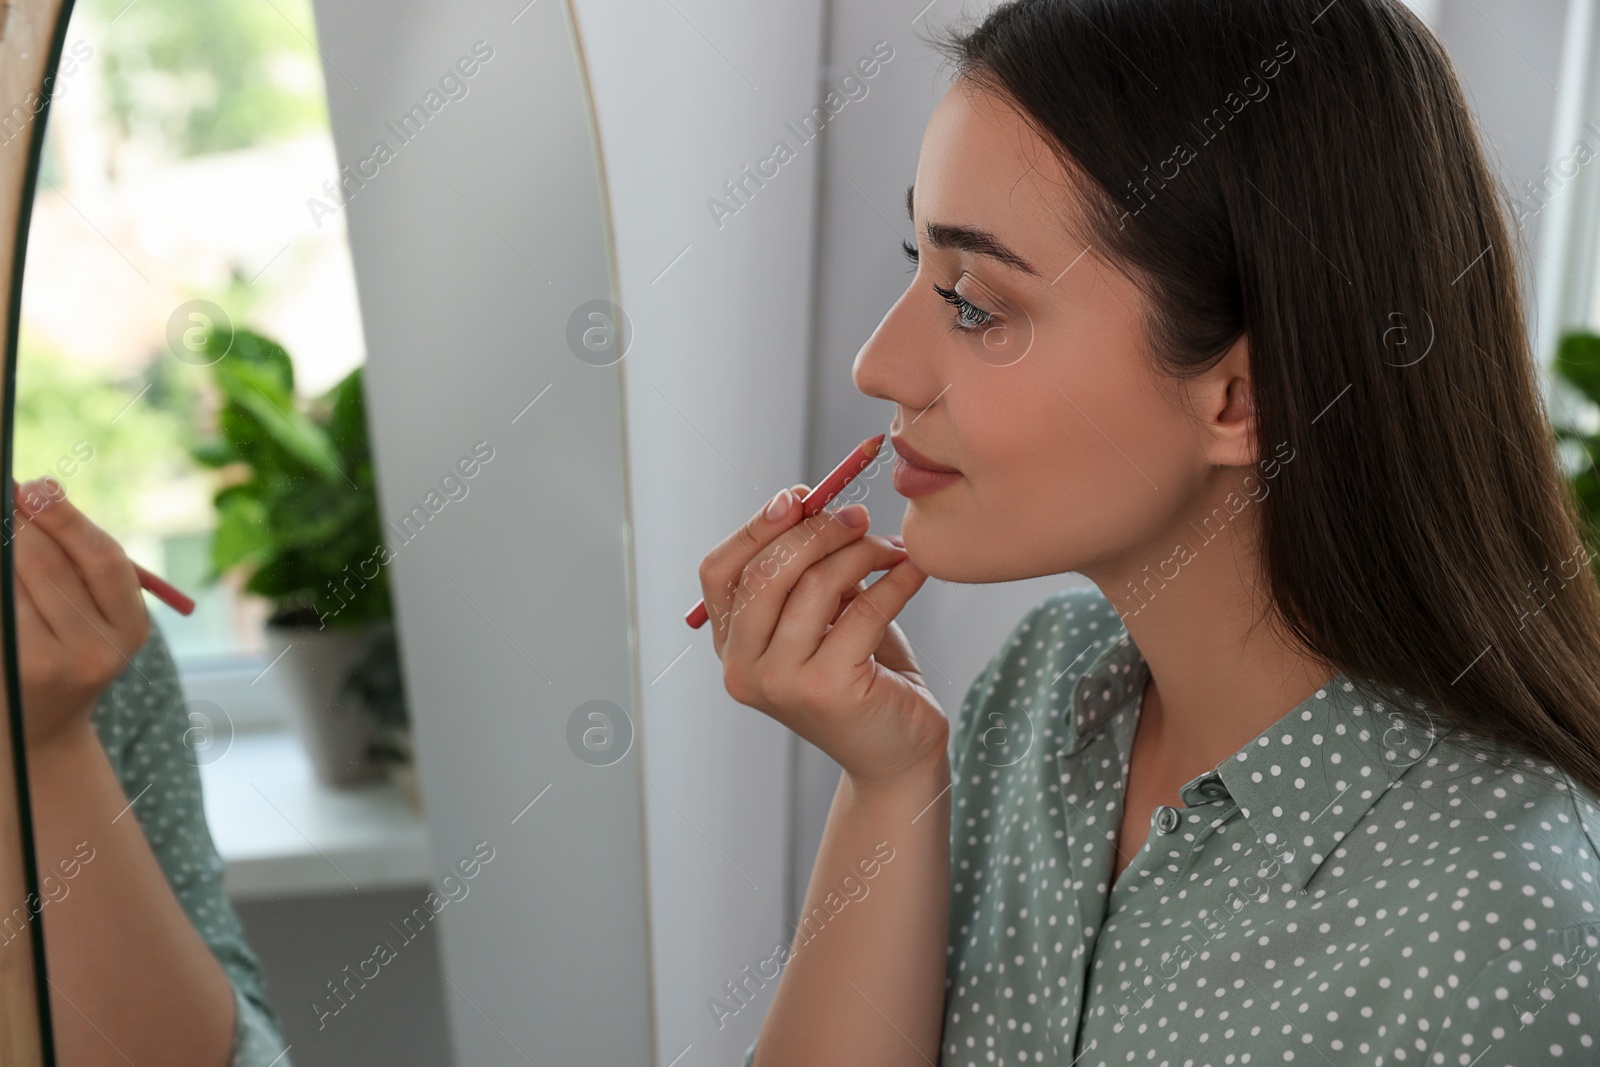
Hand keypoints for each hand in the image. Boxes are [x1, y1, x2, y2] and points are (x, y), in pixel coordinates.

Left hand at [12, 477, 149, 751]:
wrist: (39, 729)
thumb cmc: (65, 650)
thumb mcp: (92, 610)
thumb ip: (77, 556)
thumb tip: (41, 486)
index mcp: (131, 629)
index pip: (102, 560)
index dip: (67, 518)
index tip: (37, 485)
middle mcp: (97, 652)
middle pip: (49, 566)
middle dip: (22, 527)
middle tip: (9, 498)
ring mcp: (49, 666)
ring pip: (12, 585)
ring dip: (4, 555)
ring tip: (9, 541)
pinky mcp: (12, 670)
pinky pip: (1, 608)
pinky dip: (0, 586)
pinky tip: (7, 585)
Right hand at [698, 483, 944, 790]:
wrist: (897, 753)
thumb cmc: (861, 675)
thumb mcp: (824, 616)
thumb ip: (807, 572)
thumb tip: (815, 505)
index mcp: (731, 646)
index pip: (720, 571)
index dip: (756, 527)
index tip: (799, 497)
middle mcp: (743, 669)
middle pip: (766, 573)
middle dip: (815, 532)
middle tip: (858, 518)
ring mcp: (781, 684)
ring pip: (813, 587)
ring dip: (860, 554)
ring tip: (892, 550)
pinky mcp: (828, 690)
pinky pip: (863, 611)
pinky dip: (894, 582)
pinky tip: (912, 571)